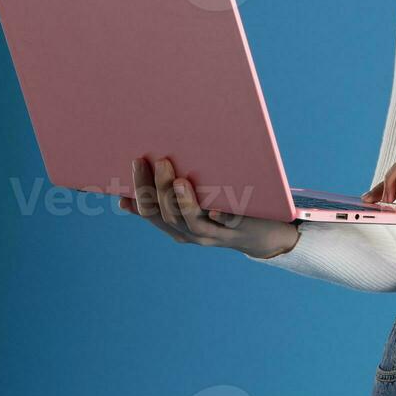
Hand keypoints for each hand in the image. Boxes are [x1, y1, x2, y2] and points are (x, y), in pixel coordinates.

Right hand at [121, 156, 300, 259]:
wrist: (262, 235)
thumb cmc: (224, 213)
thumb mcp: (194, 208)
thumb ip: (169, 200)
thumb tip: (132, 191)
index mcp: (177, 227)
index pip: (151, 211)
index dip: (140, 190)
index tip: (135, 163)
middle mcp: (193, 234)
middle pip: (169, 215)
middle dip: (160, 189)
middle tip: (159, 161)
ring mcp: (216, 233)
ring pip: (193, 222)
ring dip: (184, 201)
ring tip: (179, 179)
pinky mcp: (240, 229)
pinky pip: (229, 224)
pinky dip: (221, 217)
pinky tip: (214, 209)